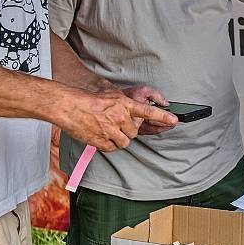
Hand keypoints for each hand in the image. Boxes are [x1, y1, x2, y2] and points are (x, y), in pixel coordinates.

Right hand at [56, 88, 176, 150]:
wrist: (68, 106)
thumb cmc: (88, 100)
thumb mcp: (111, 96)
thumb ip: (125, 105)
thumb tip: (136, 114)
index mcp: (124, 104)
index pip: (147, 111)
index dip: (162, 117)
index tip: (174, 120)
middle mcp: (120, 117)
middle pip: (134, 132)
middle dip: (128, 131)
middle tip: (116, 124)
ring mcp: (111, 131)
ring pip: (125, 142)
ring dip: (119, 139)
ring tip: (107, 129)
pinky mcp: (102, 142)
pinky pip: (112, 148)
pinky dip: (108, 144)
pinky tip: (100, 135)